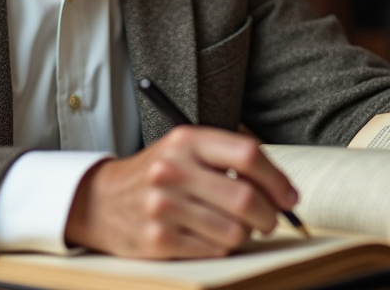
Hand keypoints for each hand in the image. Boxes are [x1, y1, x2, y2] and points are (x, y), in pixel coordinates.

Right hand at [64, 125, 298, 257]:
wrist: (100, 200)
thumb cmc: (156, 173)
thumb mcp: (185, 148)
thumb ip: (229, 156)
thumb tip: (282, 188)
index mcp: (187, 140)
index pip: (247, 154)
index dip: (277, 179)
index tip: (289, 196)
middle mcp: (173, 169)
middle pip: (246, 198)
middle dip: (269, 216)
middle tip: (269, 220)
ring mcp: (163, 206)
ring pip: (234, 231)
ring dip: (244, 235)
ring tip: (233, 228)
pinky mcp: (158, 239)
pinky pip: (213, 251)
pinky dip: (221, 248)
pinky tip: (208, 236)